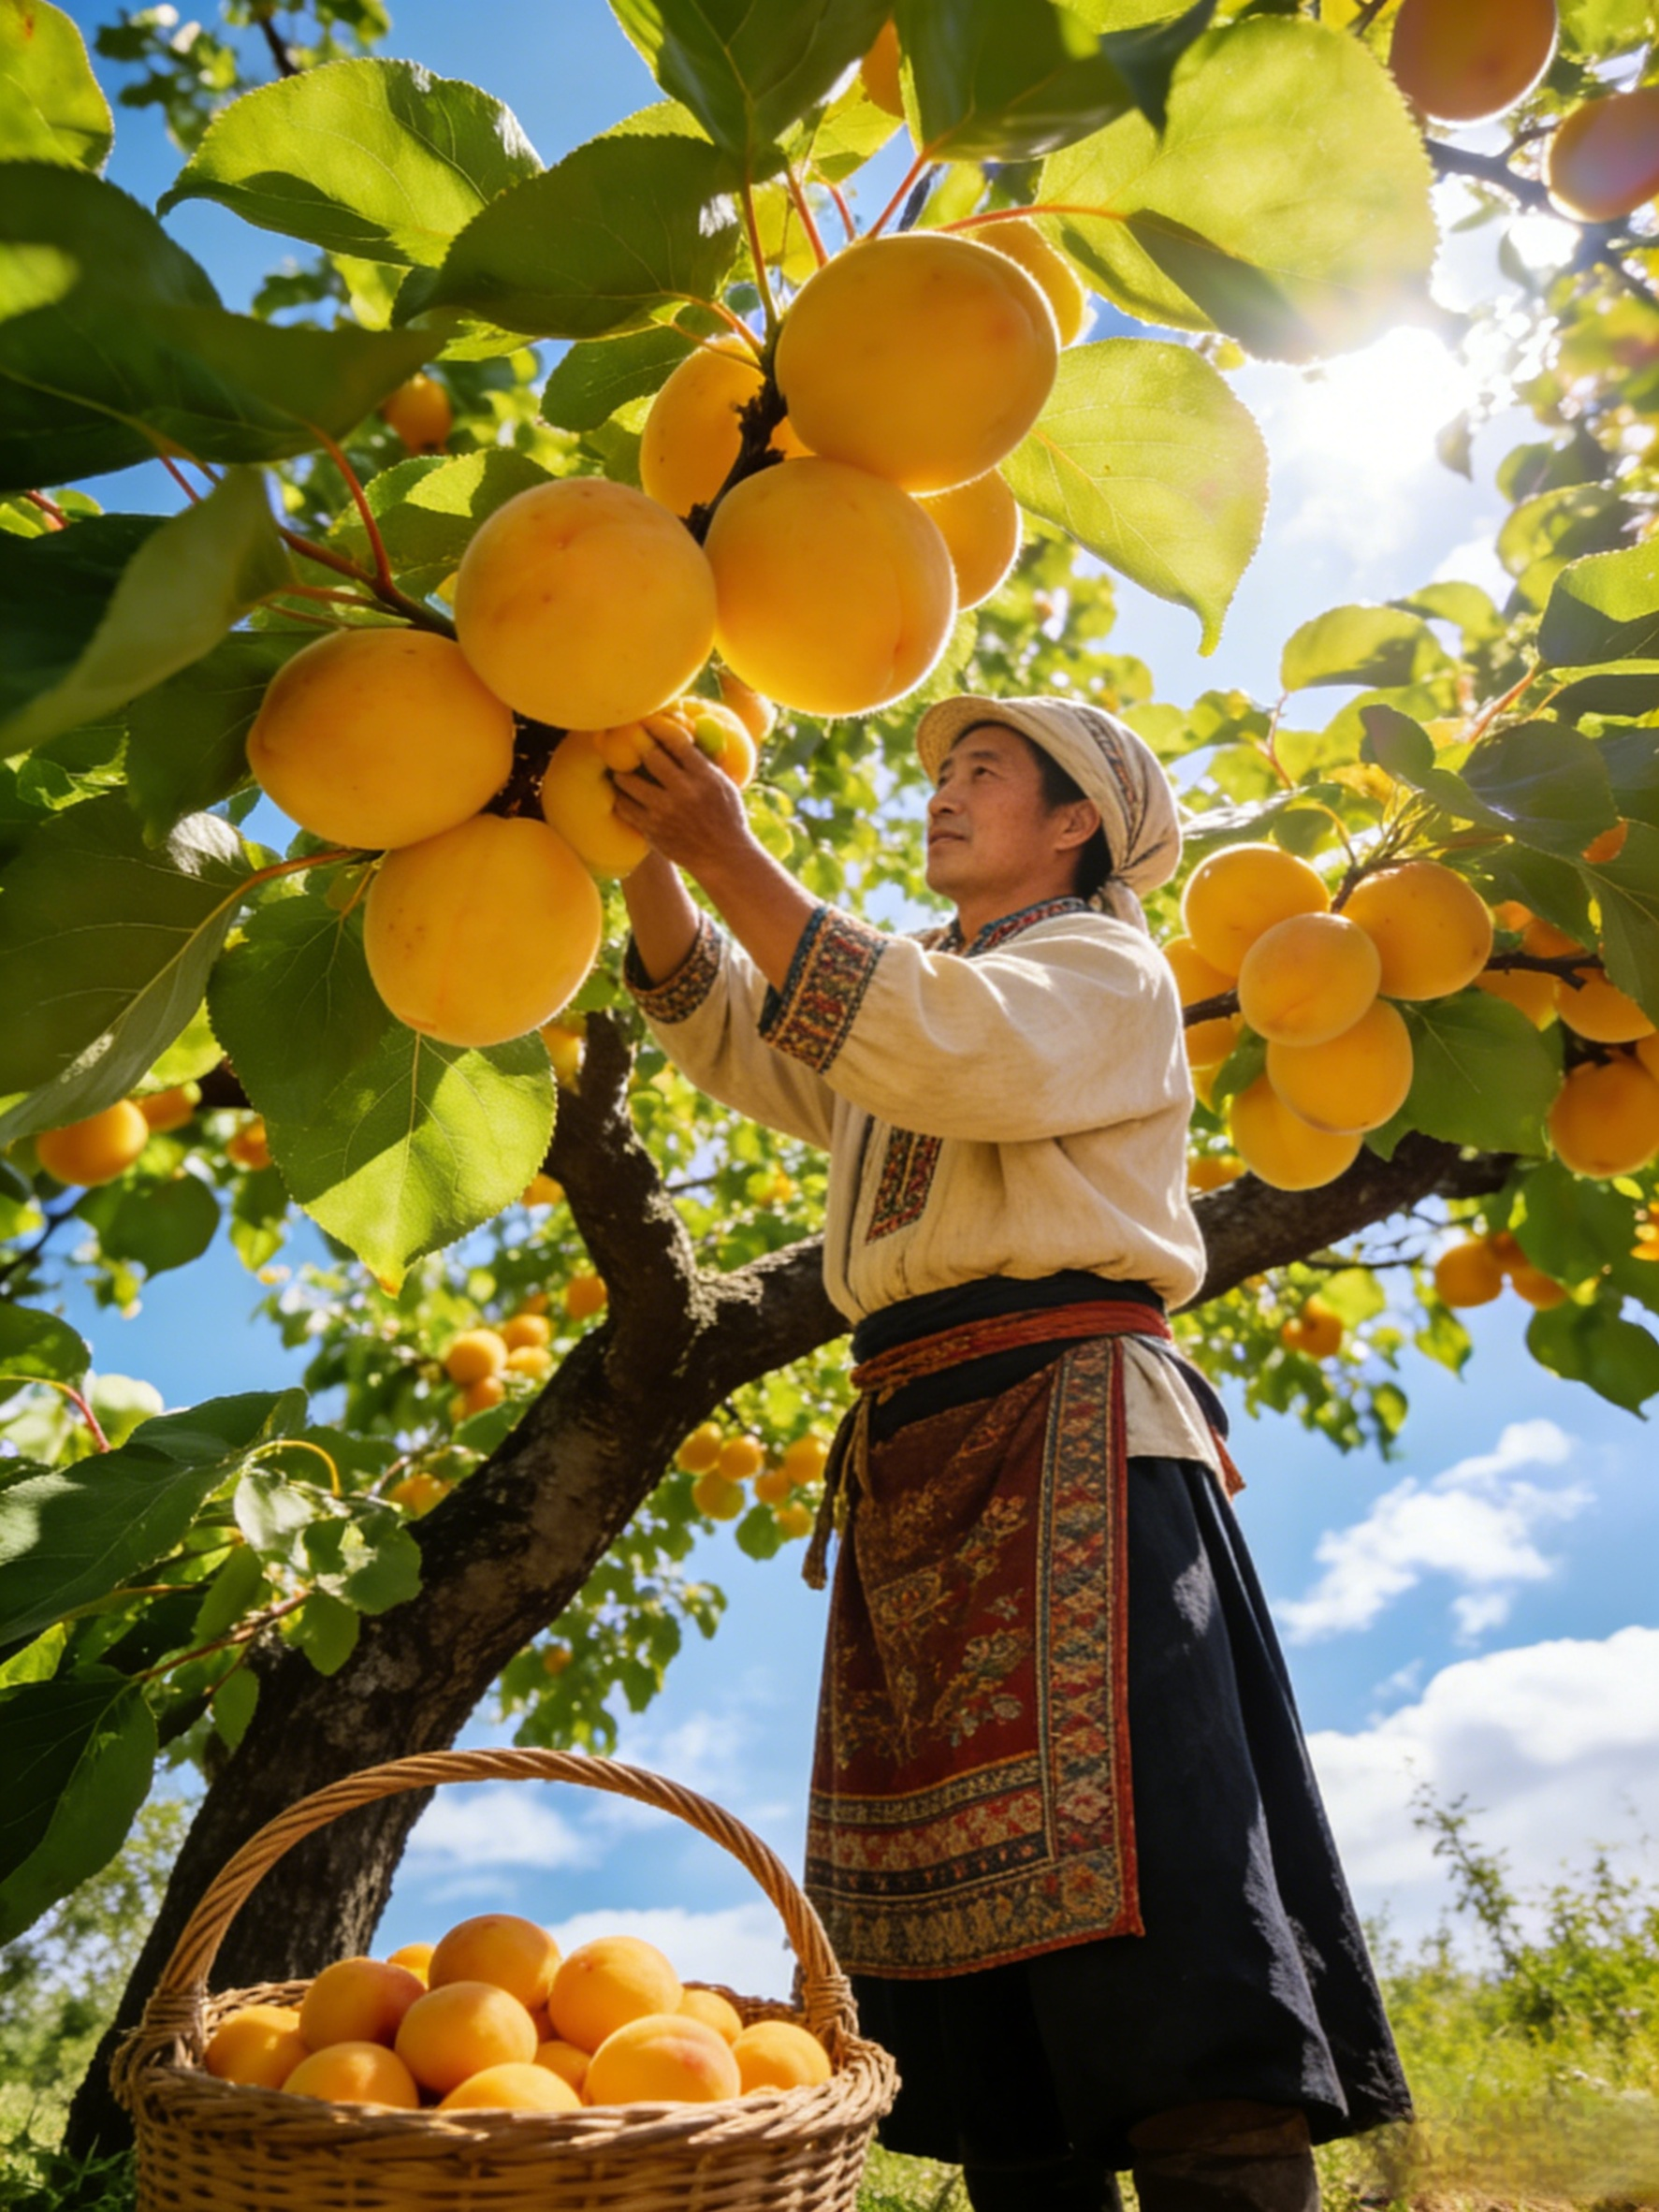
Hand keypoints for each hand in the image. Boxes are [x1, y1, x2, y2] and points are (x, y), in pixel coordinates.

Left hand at [611, 719, 753, 881]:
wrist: (723, 857)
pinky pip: (625, 808)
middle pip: (650, 757)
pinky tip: (622, 795)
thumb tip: (691, 734)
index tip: (648, 722)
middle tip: (628, 742)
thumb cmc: (727, 817)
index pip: (676, 742)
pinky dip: (621, 799)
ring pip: (629, 782)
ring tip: (620, 772)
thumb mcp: (725, 785)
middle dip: (637, 747)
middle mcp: (684, 792)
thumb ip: (706, 762)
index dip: (658, 727)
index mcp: (705, 777)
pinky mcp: (653, 830)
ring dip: (622, 774)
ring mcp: (665, 812)